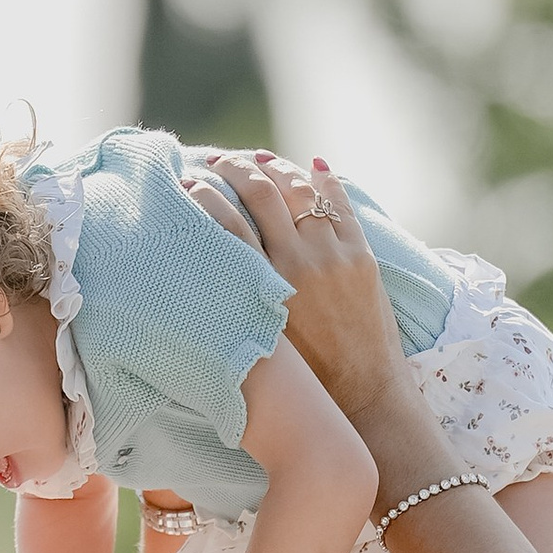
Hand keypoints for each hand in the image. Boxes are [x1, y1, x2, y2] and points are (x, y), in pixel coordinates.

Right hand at [201, 156, 405, 421]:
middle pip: (262, 193)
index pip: (227, 221)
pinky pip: (341, 205)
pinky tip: (314, 166)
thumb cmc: (303, 378)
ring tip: (259, 159)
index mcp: (265, 283)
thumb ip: (238, 300)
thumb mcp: (258, 336)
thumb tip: (211, 271)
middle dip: (236, 168)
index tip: (187, 180)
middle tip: (218, 159)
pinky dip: (326, 181)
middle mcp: (299, 260)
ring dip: (277, 169)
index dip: (204, 195)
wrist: (364, 393)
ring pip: (301, 191)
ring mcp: (334, 253)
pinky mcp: (362, 256)